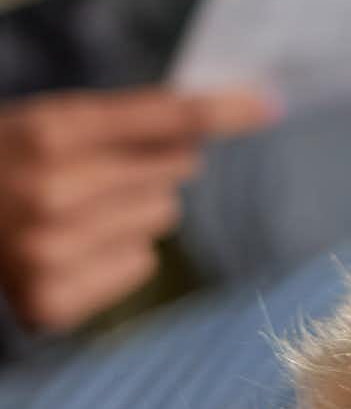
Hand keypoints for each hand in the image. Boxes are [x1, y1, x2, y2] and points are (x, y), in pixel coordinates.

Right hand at [0, 85, 275, 334]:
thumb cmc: (13, 159)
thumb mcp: (60, 118)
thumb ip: (144, 113)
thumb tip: (251, 105)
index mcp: (52, 134)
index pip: (164, 118)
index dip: (219, 111)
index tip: (267, 107)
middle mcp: (51, 193)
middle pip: (176, 171)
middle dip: (154, 165)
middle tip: (102, 170)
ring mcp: (48, 253)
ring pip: (161, 218)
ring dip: (135, 211)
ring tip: (79, 210)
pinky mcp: (48, 303)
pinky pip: (141, 264)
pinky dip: (119, 256)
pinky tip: (73, 248)